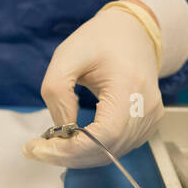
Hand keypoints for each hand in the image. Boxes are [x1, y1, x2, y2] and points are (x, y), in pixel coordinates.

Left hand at [24, 0, 164, 167]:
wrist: (133, 32)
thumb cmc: (99, 40)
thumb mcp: (66, 55)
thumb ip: (57, 92)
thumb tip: (62, 131)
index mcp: (129, 85)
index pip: (104, 135)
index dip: (70, 149)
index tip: (38, 148)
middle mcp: (146, 107)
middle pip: (106, 150)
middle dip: (68, 155)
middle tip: (37, 149)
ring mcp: (151, 118)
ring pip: (110, 154)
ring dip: (78, 156)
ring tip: (52, 143)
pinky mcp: (148, 124)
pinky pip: (117, 148)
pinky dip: (92, 151)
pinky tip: (73, 140)